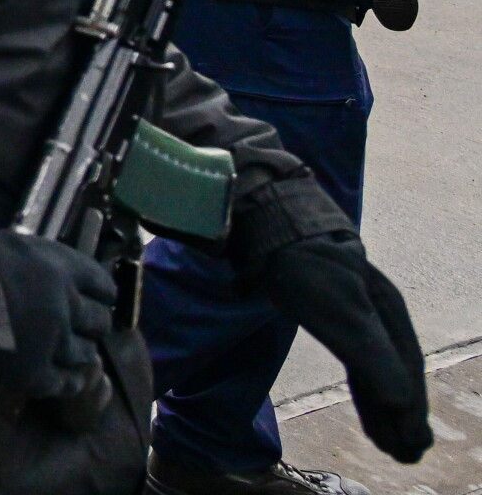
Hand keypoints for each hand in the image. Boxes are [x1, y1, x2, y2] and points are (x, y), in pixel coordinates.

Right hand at [0, 230, 115, 399]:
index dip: (100, 294)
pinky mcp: (35, 373)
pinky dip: (68, 381)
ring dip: (77, 352)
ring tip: (62, 351)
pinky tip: (64, 378)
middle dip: (90, 324)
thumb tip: (46, 275)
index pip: (102, 284)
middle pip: (99, 321)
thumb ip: (37, 263)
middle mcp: (64, 303)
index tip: (94, 299)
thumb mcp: (7, 246)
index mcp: (59, 266)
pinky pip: (66, 383)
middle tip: (77, 327)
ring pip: (85, 354)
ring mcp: (52, 341)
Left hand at [257, 233, 429, 460]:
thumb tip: (400, 400)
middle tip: (408, 455)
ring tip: (394, 447)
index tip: (414, 445)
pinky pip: (360, 365)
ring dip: (387, 411)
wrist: (275, 234)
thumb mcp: (342, 314)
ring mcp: (360, 319)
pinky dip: (368, 392)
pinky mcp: (337, 320)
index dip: (411, 409)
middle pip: (398, 375)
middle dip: (404, 417)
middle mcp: (382, 318)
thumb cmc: (309, 271)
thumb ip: (371, 355)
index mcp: (389, 314)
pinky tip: (373, 414)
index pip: (406, 370)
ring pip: (380, 373)